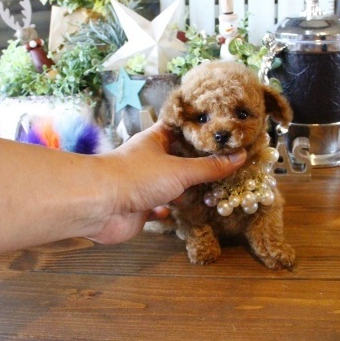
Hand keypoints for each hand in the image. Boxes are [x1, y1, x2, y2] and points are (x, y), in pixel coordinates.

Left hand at [86, 121, 246, 243]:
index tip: (223, 132)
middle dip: (200, 165)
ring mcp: (143, 184)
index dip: (201, 129)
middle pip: (180, 159)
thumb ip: (210, 167)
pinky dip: (169, 211)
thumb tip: (239, 157)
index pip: (182, 128)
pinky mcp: (139, 207)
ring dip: (187, 191)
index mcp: (157, 140)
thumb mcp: (180, 170)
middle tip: (228, 166)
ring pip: (170, 185)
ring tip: (213, 191)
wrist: (99, 204)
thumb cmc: (136, 177)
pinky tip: (180, 213)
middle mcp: (150, 160)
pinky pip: (158, 208)